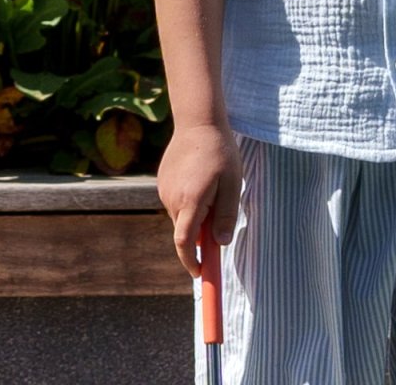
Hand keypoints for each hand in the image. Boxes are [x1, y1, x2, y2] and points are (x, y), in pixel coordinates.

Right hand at [157, 120, 242, 275]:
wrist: (198, 121)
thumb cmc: (220, 151)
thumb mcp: (233, 183)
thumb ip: (226, 215)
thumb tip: (221, 244)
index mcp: (191, 202)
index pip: (185, 244)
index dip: (192, 262)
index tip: (200, 273)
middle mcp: (173, 199)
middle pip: (184, 231)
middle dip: (200, 234)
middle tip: (219, 218)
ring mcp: (165, 190)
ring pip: (181, 215)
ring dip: (195, 213)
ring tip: (213, 185)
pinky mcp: (162, 182)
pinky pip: (176, 201)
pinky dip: (188, 200)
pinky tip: (200, 177)